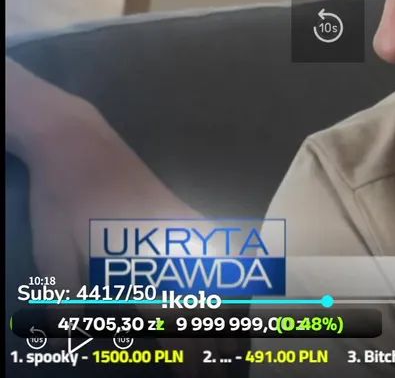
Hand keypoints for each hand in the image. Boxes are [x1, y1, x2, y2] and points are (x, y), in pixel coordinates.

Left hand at [6, 59, 234, 376]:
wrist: (79, 141)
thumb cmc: (61, 198)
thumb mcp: (51, 252)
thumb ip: (72, 298)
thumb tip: (87, 336)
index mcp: (140, 255)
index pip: (174, 315)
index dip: (187, 350)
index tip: (194, 375)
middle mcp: (174, 242)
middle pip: (208, 300)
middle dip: (216, 340)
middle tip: (222, 369)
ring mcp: (185, 226)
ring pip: (224, 274)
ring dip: (232, 312)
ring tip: (237, 343)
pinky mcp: (186, 215)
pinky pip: (224, 250)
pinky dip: (237, 276)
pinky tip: (243, 293)